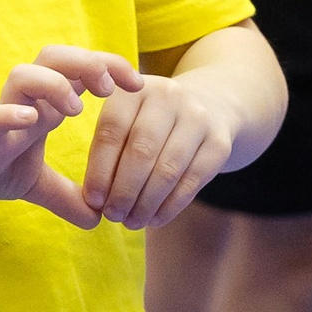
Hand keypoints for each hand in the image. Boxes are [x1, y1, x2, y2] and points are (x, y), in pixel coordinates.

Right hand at [0, 45, 143, 229]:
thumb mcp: (31, 184)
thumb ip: (65, 196)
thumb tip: (97, 219)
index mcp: (40, 107)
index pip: (78, 69)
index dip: (109, 66)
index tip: (138, 84)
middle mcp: (21, 102)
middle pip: (54, 56)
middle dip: (87, 61)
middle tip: (110, 87)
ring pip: (23, 74)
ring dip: (54, 84)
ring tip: (74, 109)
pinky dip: (12, 114)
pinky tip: (30, 121)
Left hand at [78, 59, 251, 228]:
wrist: (210, 105)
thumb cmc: (151, 123)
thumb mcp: (127, 120)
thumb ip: (106, 152)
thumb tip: (92, 201)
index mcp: (134, 89)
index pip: (112, 130)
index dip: (100, 170)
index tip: (93, 201)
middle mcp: (168, 96)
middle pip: (142, 151)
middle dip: (124, 190)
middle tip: (112, 216)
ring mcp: (197, 117)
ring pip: (168, 169)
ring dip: (146, 203)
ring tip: (131, 222)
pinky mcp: (219, 142)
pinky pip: (192, 180)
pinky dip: (170, 206)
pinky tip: (155, 219)